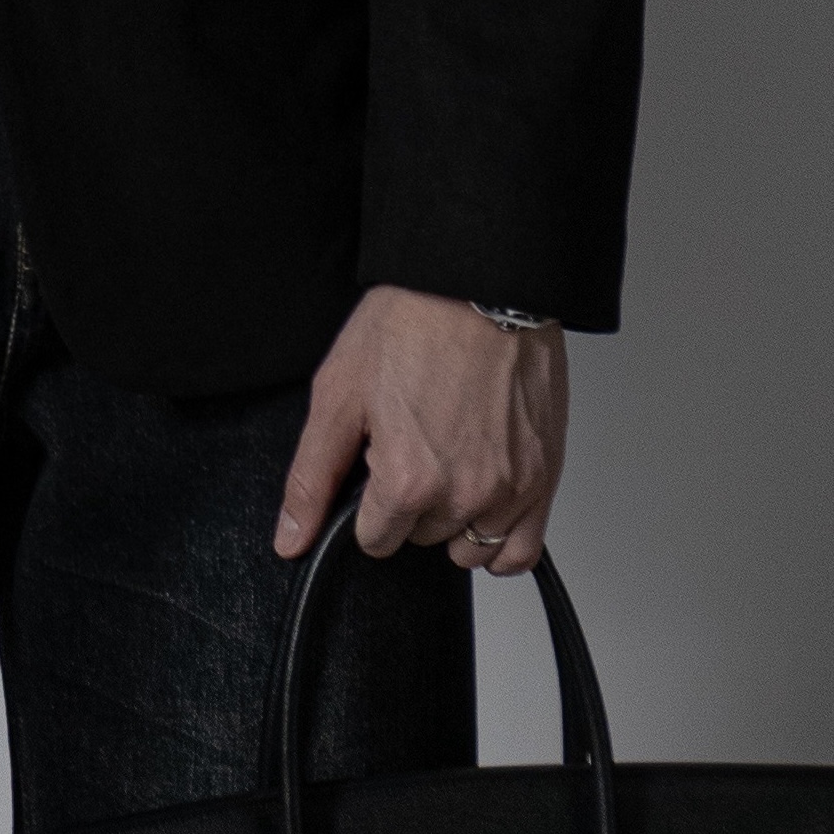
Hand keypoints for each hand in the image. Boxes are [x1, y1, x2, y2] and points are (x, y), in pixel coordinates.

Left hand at [273, 285, 567, 575]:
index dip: (369, 499)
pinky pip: (520, 553)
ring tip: (449, 459)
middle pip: (420, 538)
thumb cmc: (413, 322)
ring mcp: (509, 490)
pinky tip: (482, 502)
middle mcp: (462, 494)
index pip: (373, 539)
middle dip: (410, 501)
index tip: (380, 458)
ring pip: (467, 546)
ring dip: (452, 517)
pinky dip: (498, 538)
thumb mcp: (339, 392)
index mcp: (407, 480)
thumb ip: (311, 478)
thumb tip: (290, 539)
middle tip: (415, 440)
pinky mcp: (543, 476)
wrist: (479, 281)